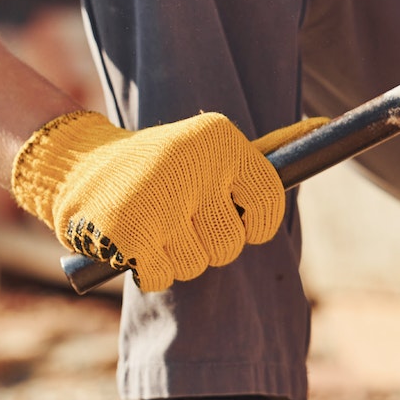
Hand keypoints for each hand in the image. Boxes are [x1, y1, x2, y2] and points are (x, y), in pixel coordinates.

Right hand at [12, 111, 323, 291]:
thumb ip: (263, 149)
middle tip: (180, 219)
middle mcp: (191, 165)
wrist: (76, 165)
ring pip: (197, 265)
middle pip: (231, 244)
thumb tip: (322, 123)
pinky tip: (134, 240)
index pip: (270, 200)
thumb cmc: (157, 164)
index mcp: (217, 139)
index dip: (257, 223)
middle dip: (209, 243)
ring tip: (154, 226)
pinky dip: (150, 269)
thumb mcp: (207, 147)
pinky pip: (162, 277)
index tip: (239, 220)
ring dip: (177, 257)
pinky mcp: (126, 233)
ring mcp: (157, 200)